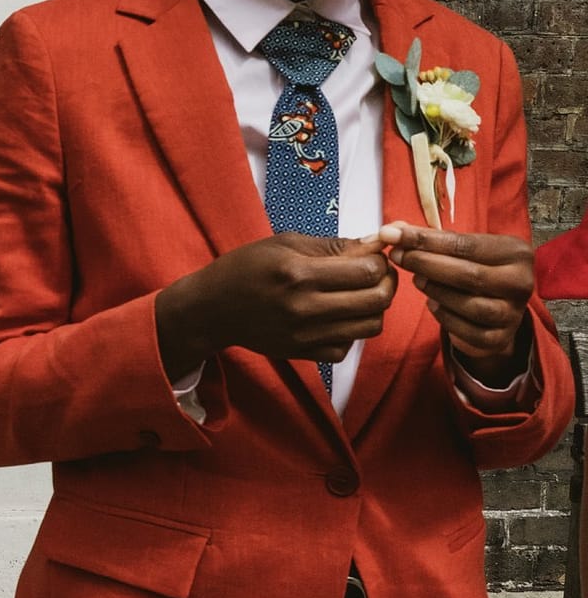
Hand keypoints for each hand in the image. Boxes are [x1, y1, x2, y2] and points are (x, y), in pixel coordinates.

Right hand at [156, 233, 395, 377]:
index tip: (374, 255)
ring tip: (361, 295)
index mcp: (299, 273)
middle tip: (376, 273)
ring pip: (370, 326)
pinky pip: (347, 348)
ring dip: (374, 309)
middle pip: (376, 300)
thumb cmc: (245, 268)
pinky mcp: (303, 352)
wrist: (211, 309)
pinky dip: (352, 332)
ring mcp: (304, 334)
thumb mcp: (283, 244)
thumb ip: (332, 246)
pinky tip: (339, 317)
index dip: (379, 260)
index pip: (367, 270)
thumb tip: (374, 245)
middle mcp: (304, 307)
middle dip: (386, 282)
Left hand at [380, 221, 533, 377]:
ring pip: (469, 304)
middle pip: (468, 274)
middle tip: (398, 256)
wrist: (497, 310)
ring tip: (417, 279)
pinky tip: (432, 304)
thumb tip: (392, 230)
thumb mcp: (460, 250)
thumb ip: (429, 239)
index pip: (466, 244)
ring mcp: (513, 313)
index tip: (392, 234)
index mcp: (516, 253)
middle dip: (426, 263)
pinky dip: (444, 316)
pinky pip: (466, 330)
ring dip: (436, 290)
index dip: (426, 240)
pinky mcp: (499, 338)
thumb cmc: (475, 270)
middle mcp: (521, 282)